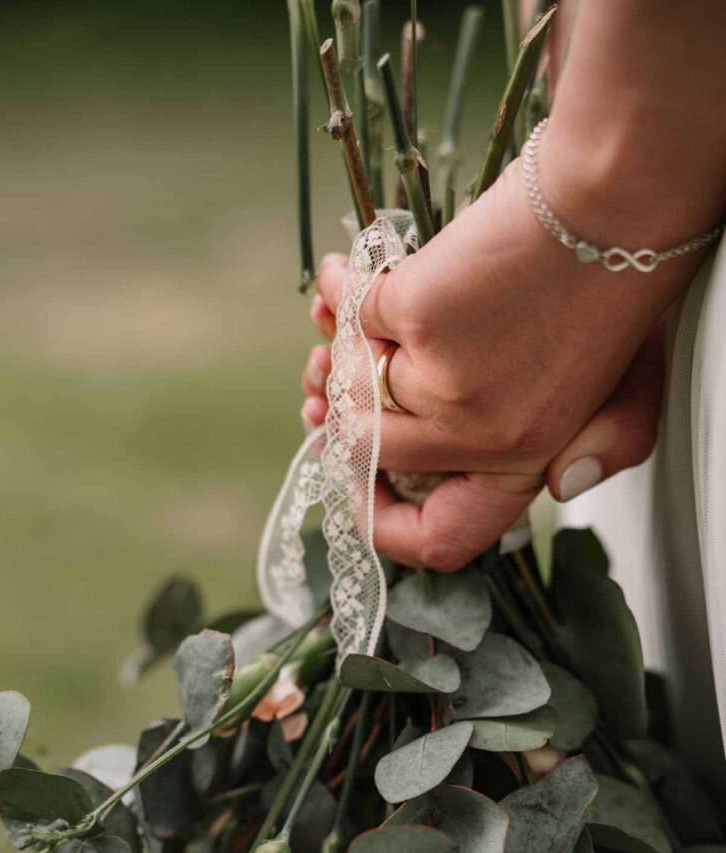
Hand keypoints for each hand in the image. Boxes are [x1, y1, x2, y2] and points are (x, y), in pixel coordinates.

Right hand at [301, 154, 691, 570]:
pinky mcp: (414, 320)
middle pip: (365, 454)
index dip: (388, 524)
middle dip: (336, 416)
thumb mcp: (632, 389)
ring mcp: (443, 384)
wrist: (615, 202)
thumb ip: (600, 448)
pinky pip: (348, 319)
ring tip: (344, 327)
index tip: (363, 488)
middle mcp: (481, 439)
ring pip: (348, 388)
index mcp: (526, 462)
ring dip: (336, 353)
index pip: (442, 539)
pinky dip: (341, 293)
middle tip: (333, 384)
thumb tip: (558, 487)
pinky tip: (348, 278)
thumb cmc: (619, 289)